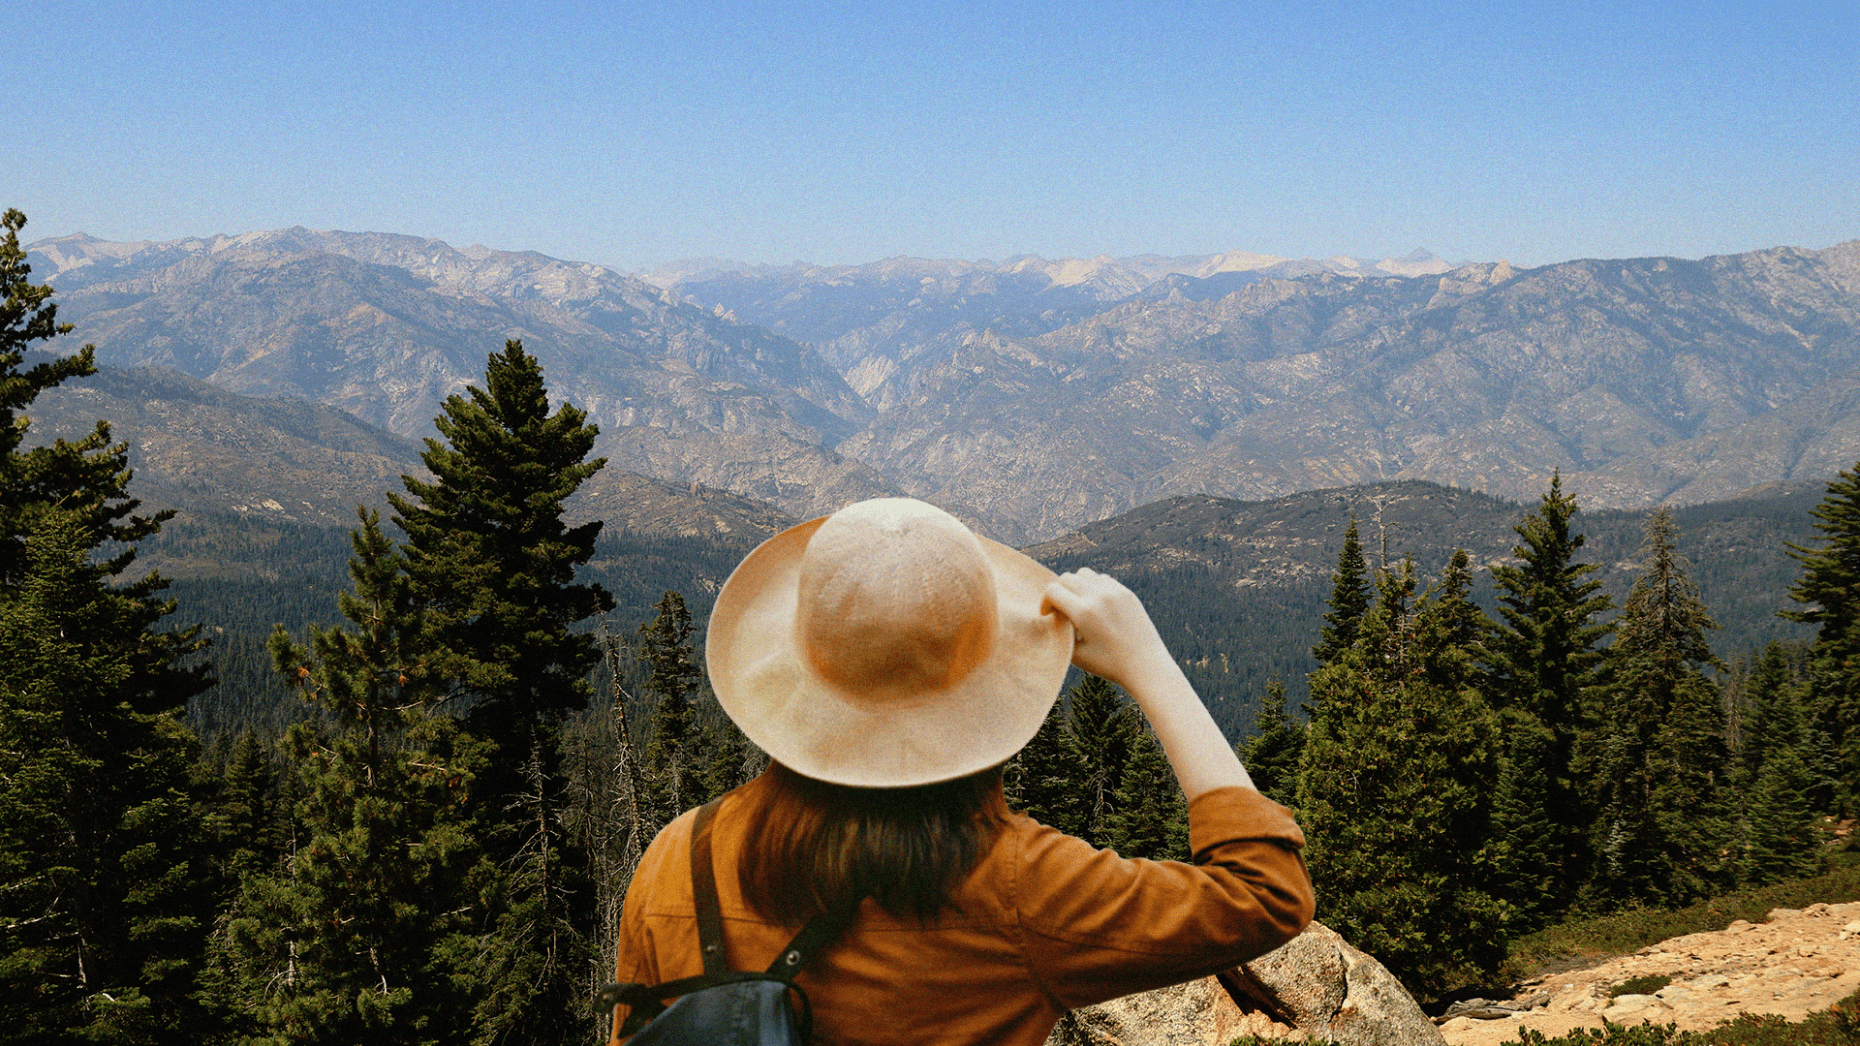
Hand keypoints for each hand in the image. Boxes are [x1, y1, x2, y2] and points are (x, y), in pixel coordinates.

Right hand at [1042, 568, 1171, 690]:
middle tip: (1062, 610)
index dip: (1045, 602)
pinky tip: (1097, 605)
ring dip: (1076, 586)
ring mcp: (1115, 591)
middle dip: (1059, 592)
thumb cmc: (1109, 665)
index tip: (1048, 615)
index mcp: (1084, 612)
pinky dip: (1094, 587)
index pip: (1053, 590)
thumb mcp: (1077, 656)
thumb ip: (1060, 635)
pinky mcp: (1127, 593)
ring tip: (1079, 604)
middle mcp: (1099, 596)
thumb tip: (1052, 620)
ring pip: (1085, 573)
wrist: (1146, 665)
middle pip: (1066, 578)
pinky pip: (1103, 579)